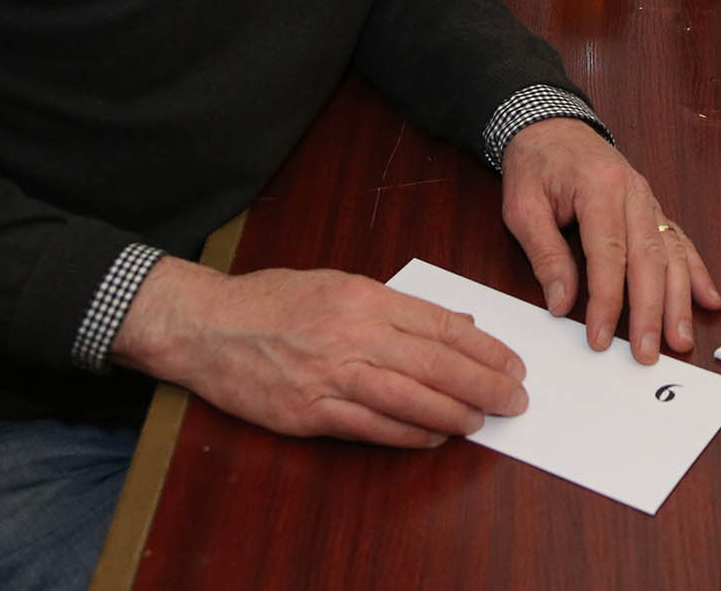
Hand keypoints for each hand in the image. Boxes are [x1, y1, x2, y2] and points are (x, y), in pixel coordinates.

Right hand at [110, 258, 527, 446]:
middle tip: (514, 398)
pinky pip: (370, 427)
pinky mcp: (308, 411)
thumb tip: (454, 326)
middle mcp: (351, 335)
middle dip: (482, 384)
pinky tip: (434, 437)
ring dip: (453, 414)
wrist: (206, 325)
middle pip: (434, 364)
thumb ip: (397, 307)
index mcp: (363, 298)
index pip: (439, 325)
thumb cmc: (271, 300)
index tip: (511, 362)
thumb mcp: (339, 283)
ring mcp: (329, 375)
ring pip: (409, 399)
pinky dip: (407, 435)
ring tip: (483, 421)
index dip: (483, 348)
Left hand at [500, 118, 720, 363]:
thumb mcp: (522, 207)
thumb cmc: (535, 164)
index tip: (600, 338)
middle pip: (649, 258)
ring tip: (681, 339)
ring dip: (679, 299)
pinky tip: (709, 300)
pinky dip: (696, 272)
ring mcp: (648, 200)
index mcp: (599, 187)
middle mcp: (633, 192)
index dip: (607, 301)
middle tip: (650, 352)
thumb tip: (561, 303)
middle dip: (652, 310)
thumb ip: (544, 254)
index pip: (608, 254)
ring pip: (671, 253)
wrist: (551, 125)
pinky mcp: (652, 208)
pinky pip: (680, 241)